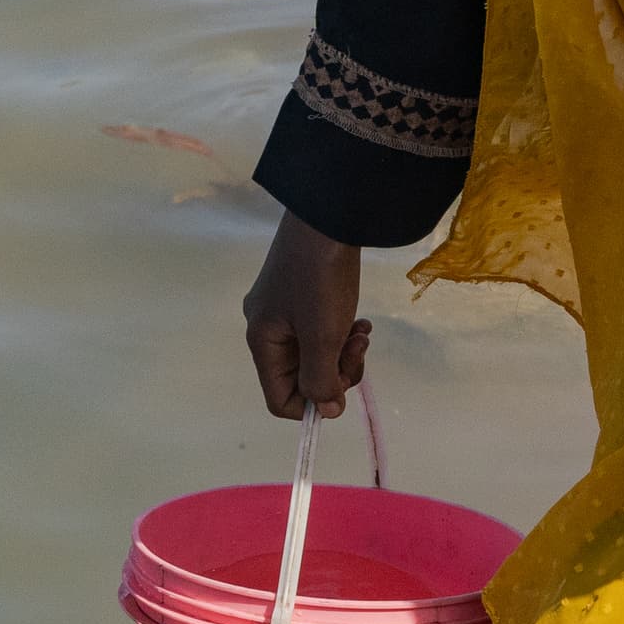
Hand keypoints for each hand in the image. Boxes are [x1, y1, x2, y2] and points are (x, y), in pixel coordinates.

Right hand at [242, 209, 368, 420]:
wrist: (328, 212)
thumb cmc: (321, 277)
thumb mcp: (323, 336)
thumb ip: (322, 379)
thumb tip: (327, 411)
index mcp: (262, 341)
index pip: (280, 399)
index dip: (313, 404)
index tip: (343, 386)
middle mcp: (266, 328)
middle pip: (300, 376)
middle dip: (335, 370)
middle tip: (358, 348)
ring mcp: (282, 309)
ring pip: (314, 352)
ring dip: (342, 351)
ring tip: (362, 330)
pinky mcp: (300, 292)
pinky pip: (319, 329)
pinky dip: (340, 330)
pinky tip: (359, 319)